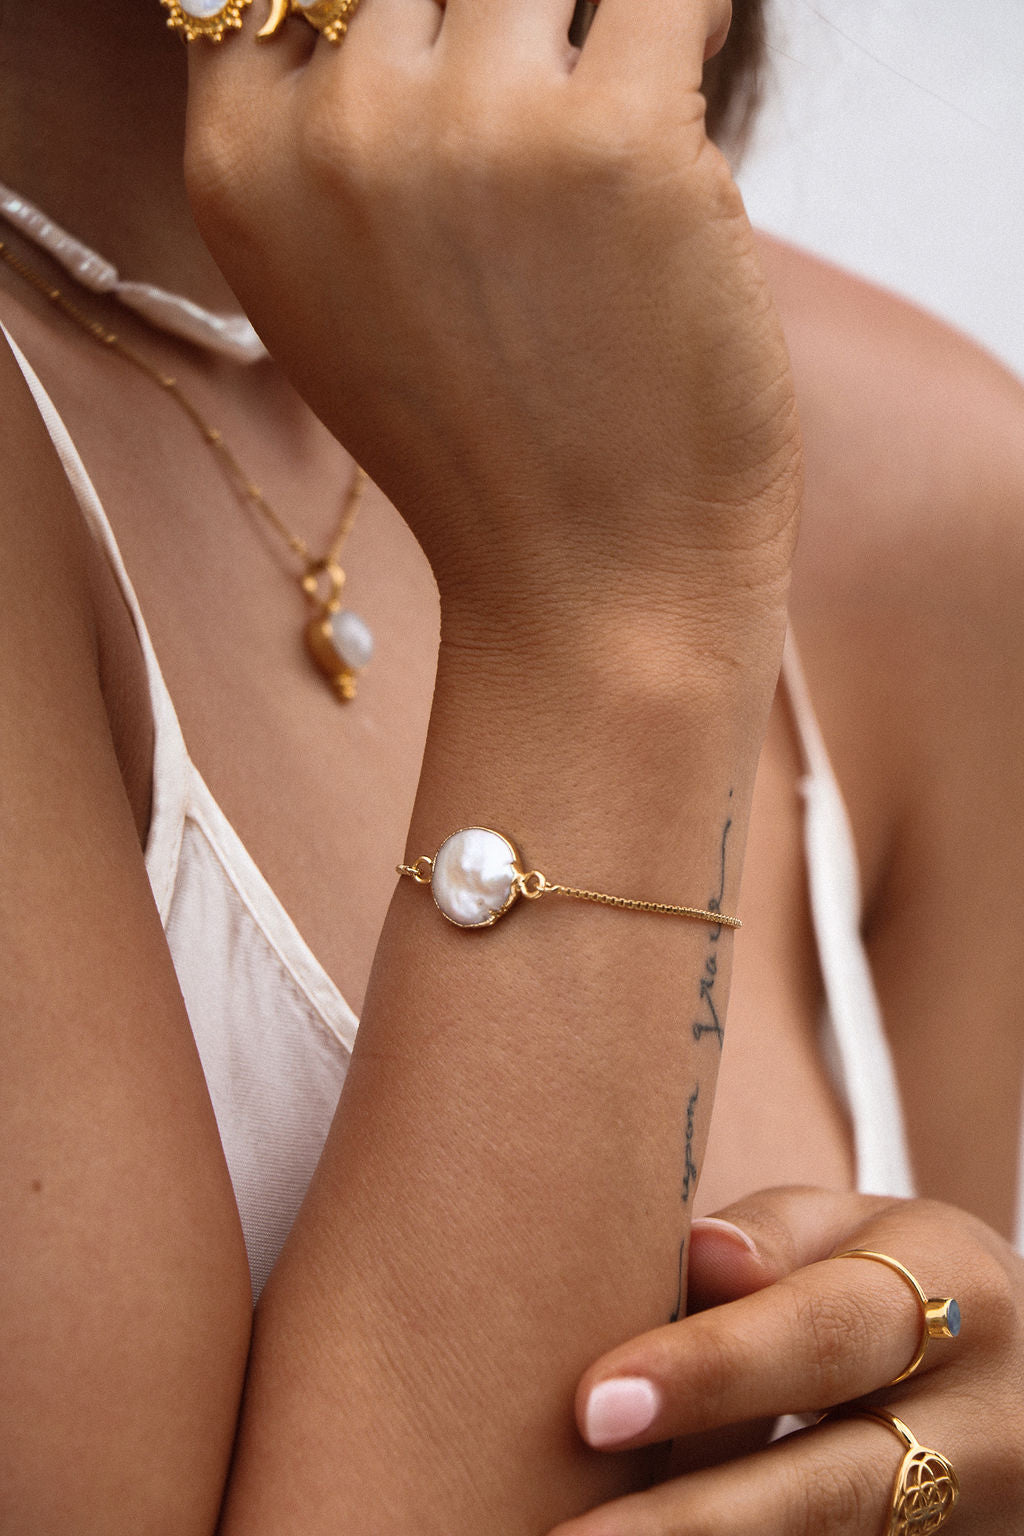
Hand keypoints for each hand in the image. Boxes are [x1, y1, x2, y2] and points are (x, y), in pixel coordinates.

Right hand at [185, 0, 800, 634]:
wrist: (591, 590)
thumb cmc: (487, 457)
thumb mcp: (341, 306)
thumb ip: (331, 155)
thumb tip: (404, 14)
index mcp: (243, 168)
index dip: (382, 10)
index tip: (450, 53)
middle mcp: (339, 131)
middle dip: (493, 12)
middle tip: (551, 65)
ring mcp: (476, 126)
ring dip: (590, 9)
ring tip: (626, 64)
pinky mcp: (619, 139)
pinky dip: (689, 8)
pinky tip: (693, 56)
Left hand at [553, 1187, 1023, 1533]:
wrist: (1020, 1378)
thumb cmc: (897, 1279)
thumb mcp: (853, 1230)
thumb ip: (770, 1239)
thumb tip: (698, 1252)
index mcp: (958, 1300)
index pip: (821, 1337)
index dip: (709, 1372)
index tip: (595, 1407)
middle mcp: (985, 1428)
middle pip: (829, 1490)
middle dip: (694, 1520)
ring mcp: (984, 1521)